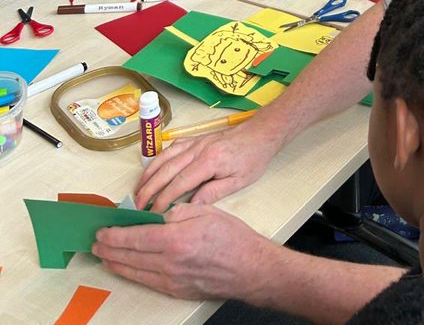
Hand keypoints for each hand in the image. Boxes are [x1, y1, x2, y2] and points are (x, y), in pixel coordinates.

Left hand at [94, 202, 272, 299]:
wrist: (249, 268)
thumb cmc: (232, 238)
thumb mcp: (206, 212)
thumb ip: (177, 211)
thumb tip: (155, 215)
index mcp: (176, 239)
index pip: (136, 238)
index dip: (116, 235)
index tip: (103, 230)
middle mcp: (169, 263)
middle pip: (130, 256)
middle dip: (109, 249)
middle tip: (96, 242)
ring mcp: (171, 280)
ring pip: (134, 271)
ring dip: (115, 263)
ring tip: (103, 255)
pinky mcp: (175, 290)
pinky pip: (146, 281)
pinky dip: (131, 274)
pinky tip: (125, 268)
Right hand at [134, 119, 276, 210]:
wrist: (261, 133)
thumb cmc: (252, 159)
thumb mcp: (239, 181)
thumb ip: (214, 193)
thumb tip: (190, 207)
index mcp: (209, 161)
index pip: (179, 183)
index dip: (163, 199)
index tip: (152, 214)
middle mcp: (198, 149)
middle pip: (166, 170)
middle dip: (149, 189)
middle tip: (136, 206)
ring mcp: (195, 142)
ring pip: (165, 157)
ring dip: (149, 174)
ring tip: (137, 191)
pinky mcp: (195, 138)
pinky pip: (171, 148)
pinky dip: (158, 160)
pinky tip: (152, 170)